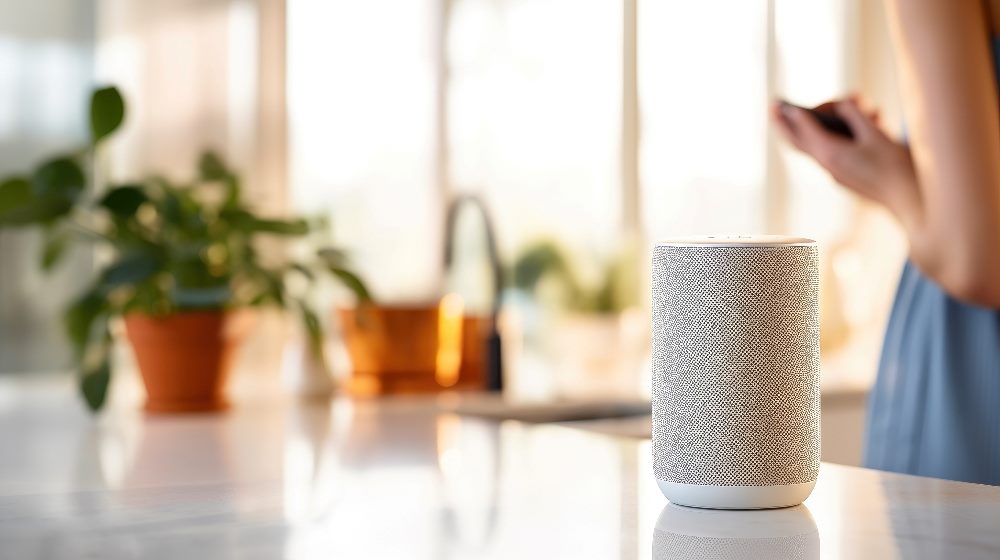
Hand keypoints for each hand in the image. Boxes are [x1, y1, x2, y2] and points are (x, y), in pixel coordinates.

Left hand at [772, 98, 921, 229]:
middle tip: (772, 107)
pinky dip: (837, 137)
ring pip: (816, 147)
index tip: (781, 104)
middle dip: (785, 125)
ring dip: (819, 126)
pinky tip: (862, 119)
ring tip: (836, 104)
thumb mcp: (877, 134)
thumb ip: (856, 116)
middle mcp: (829, 165)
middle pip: (799, 142)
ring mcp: (836, 173)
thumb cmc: (897, 168)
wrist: (910, 201)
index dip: (794, 115)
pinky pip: (834, 153)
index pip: (805, 131)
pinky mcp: (847, 176)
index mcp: (832, 154)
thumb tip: (842, 105)